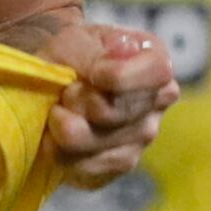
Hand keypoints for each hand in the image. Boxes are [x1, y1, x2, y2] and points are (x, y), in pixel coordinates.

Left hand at [39, 22, 178, 185]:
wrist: (53, 81)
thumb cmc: (71, 55)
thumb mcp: (76, 40)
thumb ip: (91, 54)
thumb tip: (106, 73)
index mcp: (156, 65)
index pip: (156, 73)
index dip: (120, 76)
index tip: (93, 74)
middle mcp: (157, 104)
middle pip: (117, 113)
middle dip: (78, 102)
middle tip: (65, 92)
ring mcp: (140, 139)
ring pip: (97, 145)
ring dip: (64, 128)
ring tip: (57, 112)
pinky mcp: (116, 167)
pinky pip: (87, 169)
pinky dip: (61, 154)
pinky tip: (54, 138)